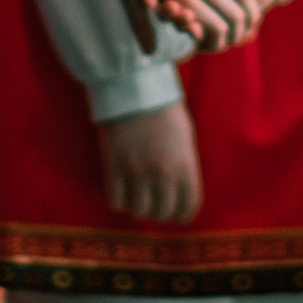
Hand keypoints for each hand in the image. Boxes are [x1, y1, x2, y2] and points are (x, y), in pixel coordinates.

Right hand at [98, 100, 202, 222]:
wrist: (135, 87)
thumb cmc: (164, 108)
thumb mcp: (185, 137)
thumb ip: (184, 166)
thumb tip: (180, 191)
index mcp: (186, 165)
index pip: (188, 208)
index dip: (181, 215)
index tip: (174, 212)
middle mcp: (164, 173)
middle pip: (162, 213)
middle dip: (158, 212)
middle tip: (152, 203)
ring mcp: (138, 172)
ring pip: (139, 211)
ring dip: (137, 207)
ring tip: (135, 195)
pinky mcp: (114, 168)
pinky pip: (116, 202)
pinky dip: (118, 201)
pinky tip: (120, 190)